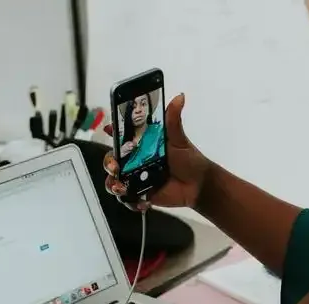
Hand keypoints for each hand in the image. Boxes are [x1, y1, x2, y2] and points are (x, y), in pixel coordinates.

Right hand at [103, 93, 211, 210]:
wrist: (199, 185)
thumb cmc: (189, 160)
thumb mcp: (179, 139)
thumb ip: (173, 120)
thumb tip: (180, 97)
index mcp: (141, 145)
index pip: (120, 137)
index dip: (112, 132)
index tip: (108, 129)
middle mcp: (134, 161)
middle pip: (112, 160)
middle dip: (109, 163)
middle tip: (116, 167)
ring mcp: (135, 179)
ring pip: (114, 181)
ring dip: (114, 185)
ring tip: (122, 188)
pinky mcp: (140, 194)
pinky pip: (127, 199)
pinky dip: (131, 202)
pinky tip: (142, 202)